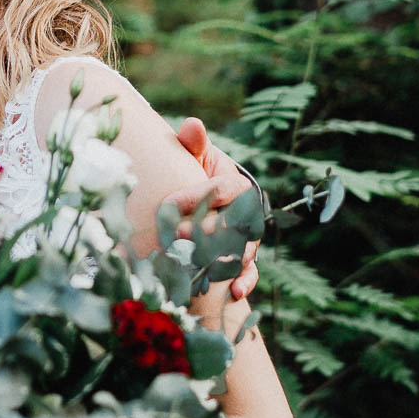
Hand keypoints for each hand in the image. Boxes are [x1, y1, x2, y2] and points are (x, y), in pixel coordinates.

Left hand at [171, 117, 260, 299]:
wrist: (213, 202)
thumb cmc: (200, 176)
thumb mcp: (197, 158)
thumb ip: (193, 145)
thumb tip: (192, 124)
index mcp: (237, 186)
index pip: (220, 191)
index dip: (195, 197)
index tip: (166, 204)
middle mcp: (248, 214)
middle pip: (232, 225)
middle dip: (204, 233)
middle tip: (175, 238)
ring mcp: (249, 241)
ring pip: (242, 252)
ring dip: (221, 261)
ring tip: (198, 268)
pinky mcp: (246, 262)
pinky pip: (252, 273)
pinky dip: (245, 283)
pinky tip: (234, 292)